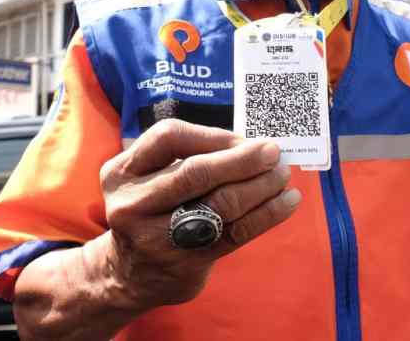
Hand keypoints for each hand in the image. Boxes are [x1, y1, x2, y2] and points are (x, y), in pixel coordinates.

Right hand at [98, 119, 299, 310]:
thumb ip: (185, 156)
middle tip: (274, 152)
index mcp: (122, 172)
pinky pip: (236, 233)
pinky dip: (268, 214)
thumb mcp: (148, 176)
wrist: (130, 275)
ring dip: (261, 185)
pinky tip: (287, 201)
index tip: (243, 138)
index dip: (212, 135)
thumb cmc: (152, 209)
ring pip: (220, 204)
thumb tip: (249, 143)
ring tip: (283, 175)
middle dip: (242, 159)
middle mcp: (132, 203)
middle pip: (195, 173)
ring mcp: (156, 238)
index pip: (169, 137)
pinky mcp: (185, 263)